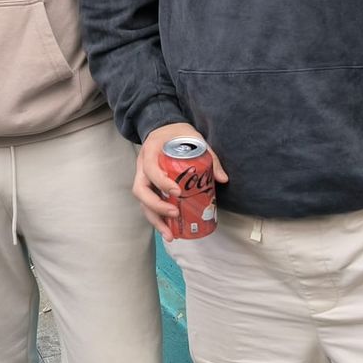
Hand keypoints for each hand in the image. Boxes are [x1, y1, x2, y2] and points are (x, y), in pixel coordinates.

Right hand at [133, 123, 227, 241]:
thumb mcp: (195, 138)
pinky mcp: (148, 186)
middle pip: (140, 190)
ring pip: (142, 201)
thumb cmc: (177, 134)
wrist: (162, 128)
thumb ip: (209, 157)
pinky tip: (169, 230)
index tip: (177, 192)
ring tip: (170, 235)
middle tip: (174, 214)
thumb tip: (223, 179)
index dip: (162, 182)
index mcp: (151, 152)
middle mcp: (142, 166)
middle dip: (156, 206)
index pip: (151, 169)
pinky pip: (148, 204)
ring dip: (155, 219)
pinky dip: (157, 219)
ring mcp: (143, 177)